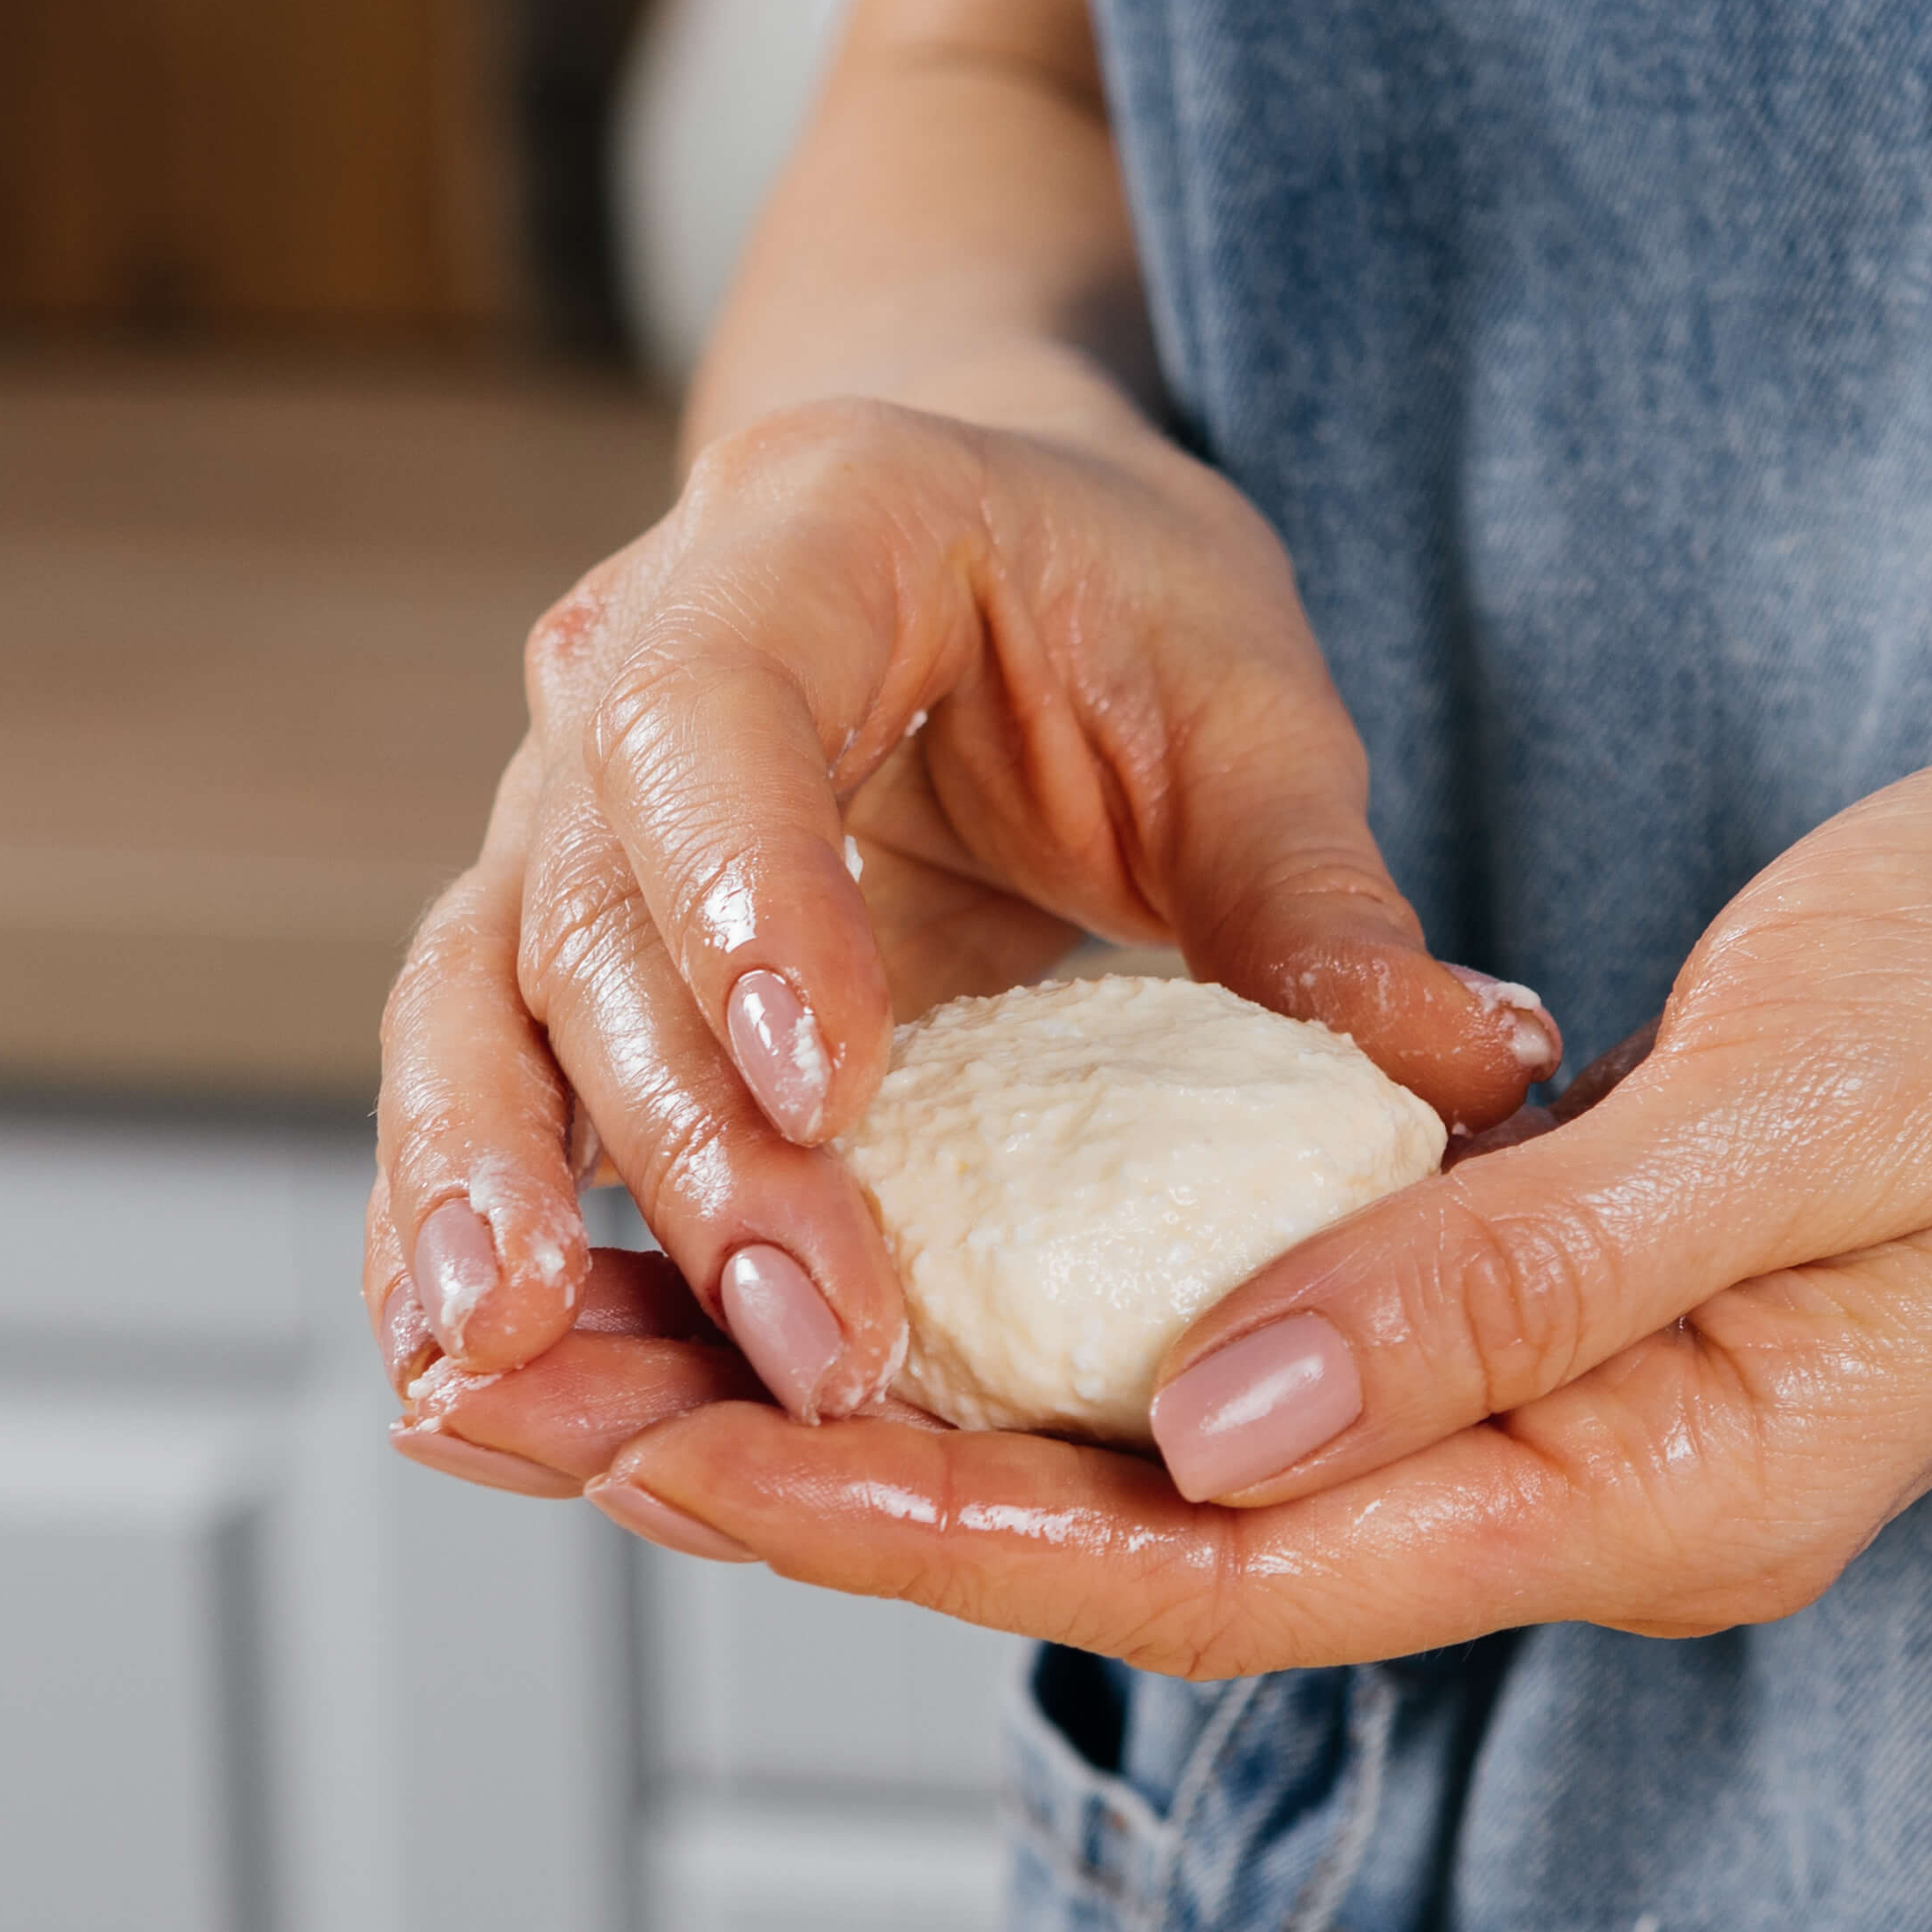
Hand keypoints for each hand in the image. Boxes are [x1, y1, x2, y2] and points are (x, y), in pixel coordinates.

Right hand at [366, 394, 1558, 1453]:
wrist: (983, 548)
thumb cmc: (1119, 610)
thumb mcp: (1252, 715)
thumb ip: (1322, 901)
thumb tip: (1473, 1071)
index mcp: (803, 542)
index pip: (712, 717)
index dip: (750, 903)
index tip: (826, 1085)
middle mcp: (621, 664)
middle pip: (595, 915)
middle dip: (684, 1147)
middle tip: (801, 1333)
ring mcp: (557, 818)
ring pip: (480, 1012)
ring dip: (487, 1203)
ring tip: (503, 1375)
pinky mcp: (551, 958)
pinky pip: (477, 1098)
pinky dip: (457, 1235)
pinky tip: (467, 1389)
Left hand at [576, 719, 1931, 1669]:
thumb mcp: (1812, 1103)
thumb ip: (1515, 1276)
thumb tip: (1210, 1414)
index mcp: (1664, 1492)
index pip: (1224, 1564)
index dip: (935, 1525)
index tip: (683, 1455)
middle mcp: (1596, 1503)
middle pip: (1156, 1555)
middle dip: (853, 1494)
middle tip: (558, 1416)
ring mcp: (1586, 1430)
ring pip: (1188, 1474)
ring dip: (923, 1425)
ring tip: (646, 1359)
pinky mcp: (1569, 1327)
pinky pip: (1270, 1372)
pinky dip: (1071, 1334)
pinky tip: (907, 1274)